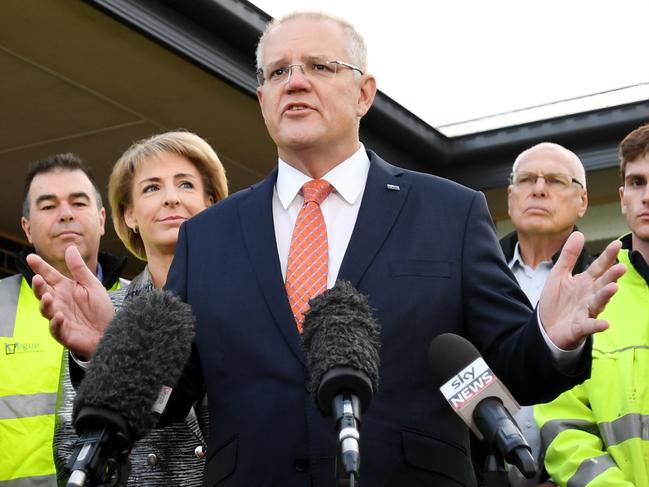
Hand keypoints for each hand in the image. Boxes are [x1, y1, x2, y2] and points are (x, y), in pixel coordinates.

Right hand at [26, 245, 114, 358]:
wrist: (110, 331)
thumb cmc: (100, 309)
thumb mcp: (91, 285)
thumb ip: (79, 269)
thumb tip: (70, 247)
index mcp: (65, 288)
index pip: (50, 276)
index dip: (40, 267)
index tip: (31, 257)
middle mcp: (59, 302)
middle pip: (43, 292)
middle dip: (38, 286)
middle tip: (37, 278)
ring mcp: (59, 317)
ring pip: (46, 310)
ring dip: (45, 304)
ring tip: (47, 297)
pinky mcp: (64, 333)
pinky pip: (56, 328)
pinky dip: (56, 323)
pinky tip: (60, 316)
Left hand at [539, 232, 625, 349]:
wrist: (546, 327)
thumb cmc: (556, 301)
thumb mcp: (559, 275)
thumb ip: (568, 256)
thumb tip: (578, 233)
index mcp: (585, 282)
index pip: (598, 267)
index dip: (607, 256)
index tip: (617, 243)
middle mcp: (589, 295)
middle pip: (602, 283)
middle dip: (611, 276)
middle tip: (621, 267)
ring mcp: (586, 311)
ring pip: (598, 302)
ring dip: (606, 296)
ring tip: (614, 287)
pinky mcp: (580, 327)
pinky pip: (589, 326)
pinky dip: (596, 325)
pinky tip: (605, 324)